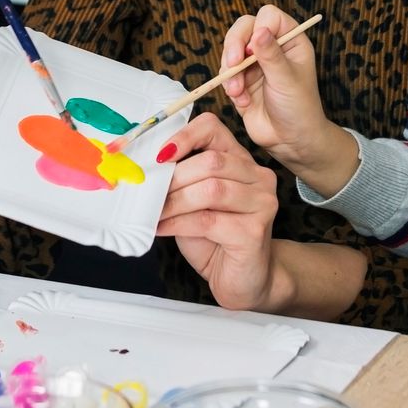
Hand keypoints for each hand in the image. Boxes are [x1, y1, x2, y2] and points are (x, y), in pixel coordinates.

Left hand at [156, 114, 281, 311]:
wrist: (244, 279)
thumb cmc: (217, 239)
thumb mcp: (195, 202)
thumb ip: (182, 181)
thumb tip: (146, 171)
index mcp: (241, 161)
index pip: (213, 128)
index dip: (183, 136)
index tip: (159, 156)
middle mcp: (257, 177)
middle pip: (210, 162)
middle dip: (173, 179)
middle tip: (149, 193)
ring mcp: (261, 203)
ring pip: (210, 189)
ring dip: (174, 202)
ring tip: (156, 213)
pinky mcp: (255, 231)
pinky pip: (208, 220)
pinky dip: (178, 223)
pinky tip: (163, 229)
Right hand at [220, 5, 351, 187]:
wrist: (290, 141)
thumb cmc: (299, 109)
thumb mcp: (287, 80)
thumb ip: (271, 55)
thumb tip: (259, 31)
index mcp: (291, 41)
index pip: (269, 16)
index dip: (258, 27)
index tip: (255, 47)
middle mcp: (271, 48)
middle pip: (243, 28)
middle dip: (233, 46)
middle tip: (233, 64)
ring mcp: (254, 63)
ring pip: (229, 51)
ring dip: (230, 72)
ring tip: (239, 92)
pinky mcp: (241, 80)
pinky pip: (225, 73)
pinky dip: (229, 86)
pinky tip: (242, 101)